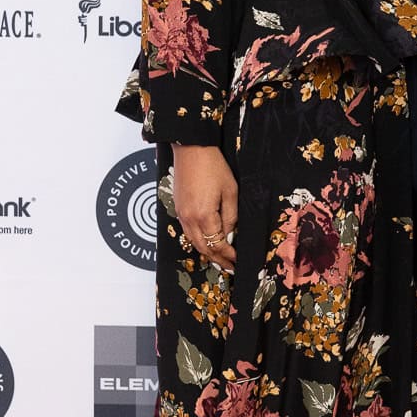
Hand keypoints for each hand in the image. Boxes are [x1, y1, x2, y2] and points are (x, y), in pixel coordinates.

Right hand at [172, 143, 237, 271]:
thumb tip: (230, 235)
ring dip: (207, 252)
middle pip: (204, 248)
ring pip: (194, 242)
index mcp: (204, 216)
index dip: (228, 255)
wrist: (191, 148)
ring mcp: (181, 214)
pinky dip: (198, 241)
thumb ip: (231, 217)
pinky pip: (188, 232)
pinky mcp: (178, 208)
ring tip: (220, 260)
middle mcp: (189, 219)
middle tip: (230, 268)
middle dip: (218, 259)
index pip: (217, 244)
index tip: (238, 261)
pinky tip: (206, 242)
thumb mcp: (230, 191)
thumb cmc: (213, 166)